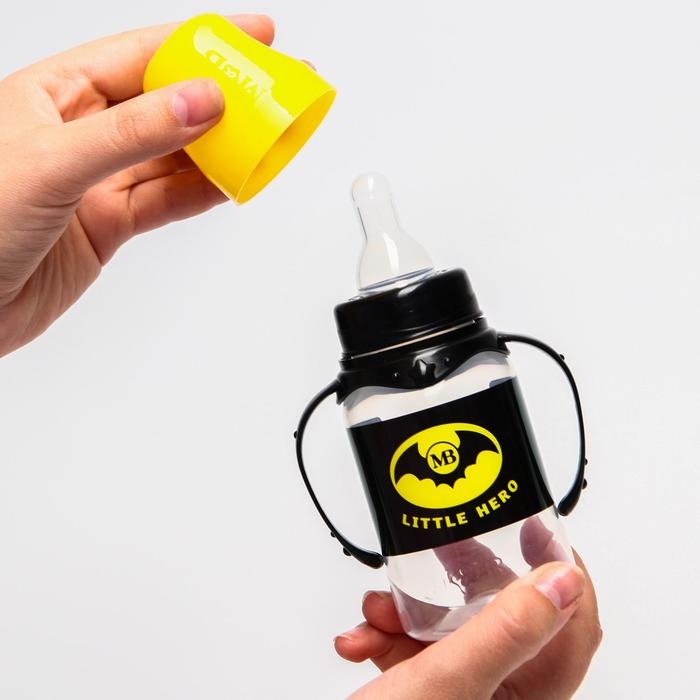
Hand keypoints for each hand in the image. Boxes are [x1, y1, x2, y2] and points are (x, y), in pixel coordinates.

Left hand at [0, 14, 273, 356]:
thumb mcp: (50, 163)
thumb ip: (129, 133)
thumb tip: (198, 102)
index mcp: (54, 93)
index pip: (141, 55)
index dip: (199, 43)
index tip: (253, 37)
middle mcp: (80, 132)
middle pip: (165, 104)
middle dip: (221, 97)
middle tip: (271, 91)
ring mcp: (98, 179)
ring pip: (172, 156)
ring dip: (218, 149)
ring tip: (264, 138)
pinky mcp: (109, 223)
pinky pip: (166, 200)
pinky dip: (201, 194)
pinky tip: (232, 182)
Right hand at [336, 556, 600, 698]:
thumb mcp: (449, 681)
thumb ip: (506, 631)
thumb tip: (563, 582)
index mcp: (528, 695)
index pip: (571, 623)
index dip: (562, 571)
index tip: (535, 531)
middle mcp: (500, 691)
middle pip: (502, 612)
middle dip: (463, 581)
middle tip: (446, 552)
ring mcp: (461, 689)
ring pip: (450, 623)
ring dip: (407, 608)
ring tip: (379, 612)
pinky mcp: (424, 689)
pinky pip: (413, 643)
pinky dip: (384, 632)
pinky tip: (361, 639)